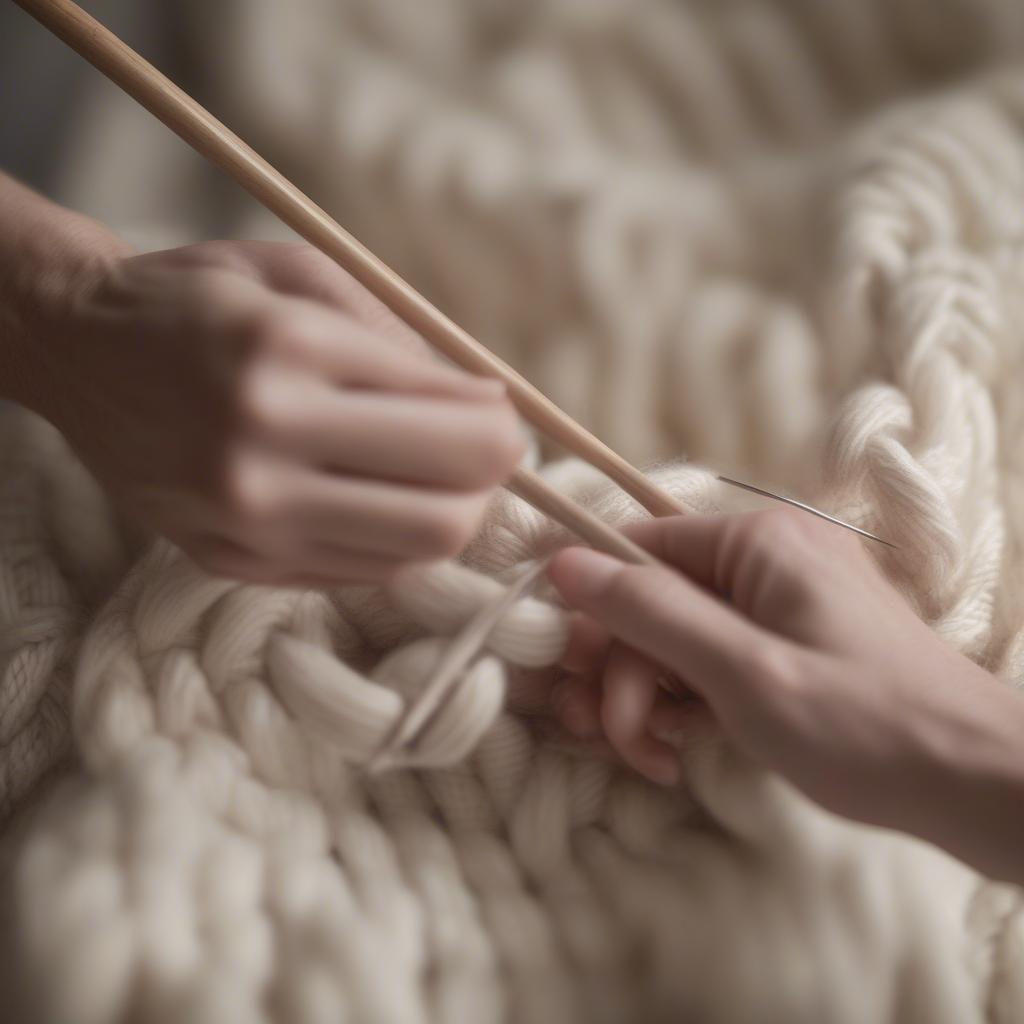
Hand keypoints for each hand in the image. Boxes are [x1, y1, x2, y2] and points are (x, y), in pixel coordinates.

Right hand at [23, 240, 524, 584]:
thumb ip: (400, 338)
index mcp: (289, 354)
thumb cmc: (199, 300)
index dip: (498, 420)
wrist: (77, 353)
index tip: (496, 407)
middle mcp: (265, 446)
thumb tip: (484, 402)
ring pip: (415, 552)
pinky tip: (377, 498)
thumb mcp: (300, 276)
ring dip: (452, 514)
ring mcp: (246, 517)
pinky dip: (394, 539)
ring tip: (435, 474)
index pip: (454, 422)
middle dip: (491, 479)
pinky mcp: (232, 561)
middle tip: (484, 448)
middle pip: (449, 509)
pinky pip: (361, 572)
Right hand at [548, 510, 1023, 881]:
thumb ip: (649, 611)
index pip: (636, 548)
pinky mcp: (789, 645)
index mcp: (756, 540)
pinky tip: (678, 753)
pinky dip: (685, 705)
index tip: (573, 676)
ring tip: (653, 759)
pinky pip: (711, 660)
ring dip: (648, 699)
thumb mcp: (741, 670)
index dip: (593, 608)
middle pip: (652, 599)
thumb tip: (563, 560)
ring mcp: (779, 603)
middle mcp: (765, 558)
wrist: (980, 783)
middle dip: (624, 672)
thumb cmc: (862, 725)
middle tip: (618, 739)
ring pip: (676, 637)